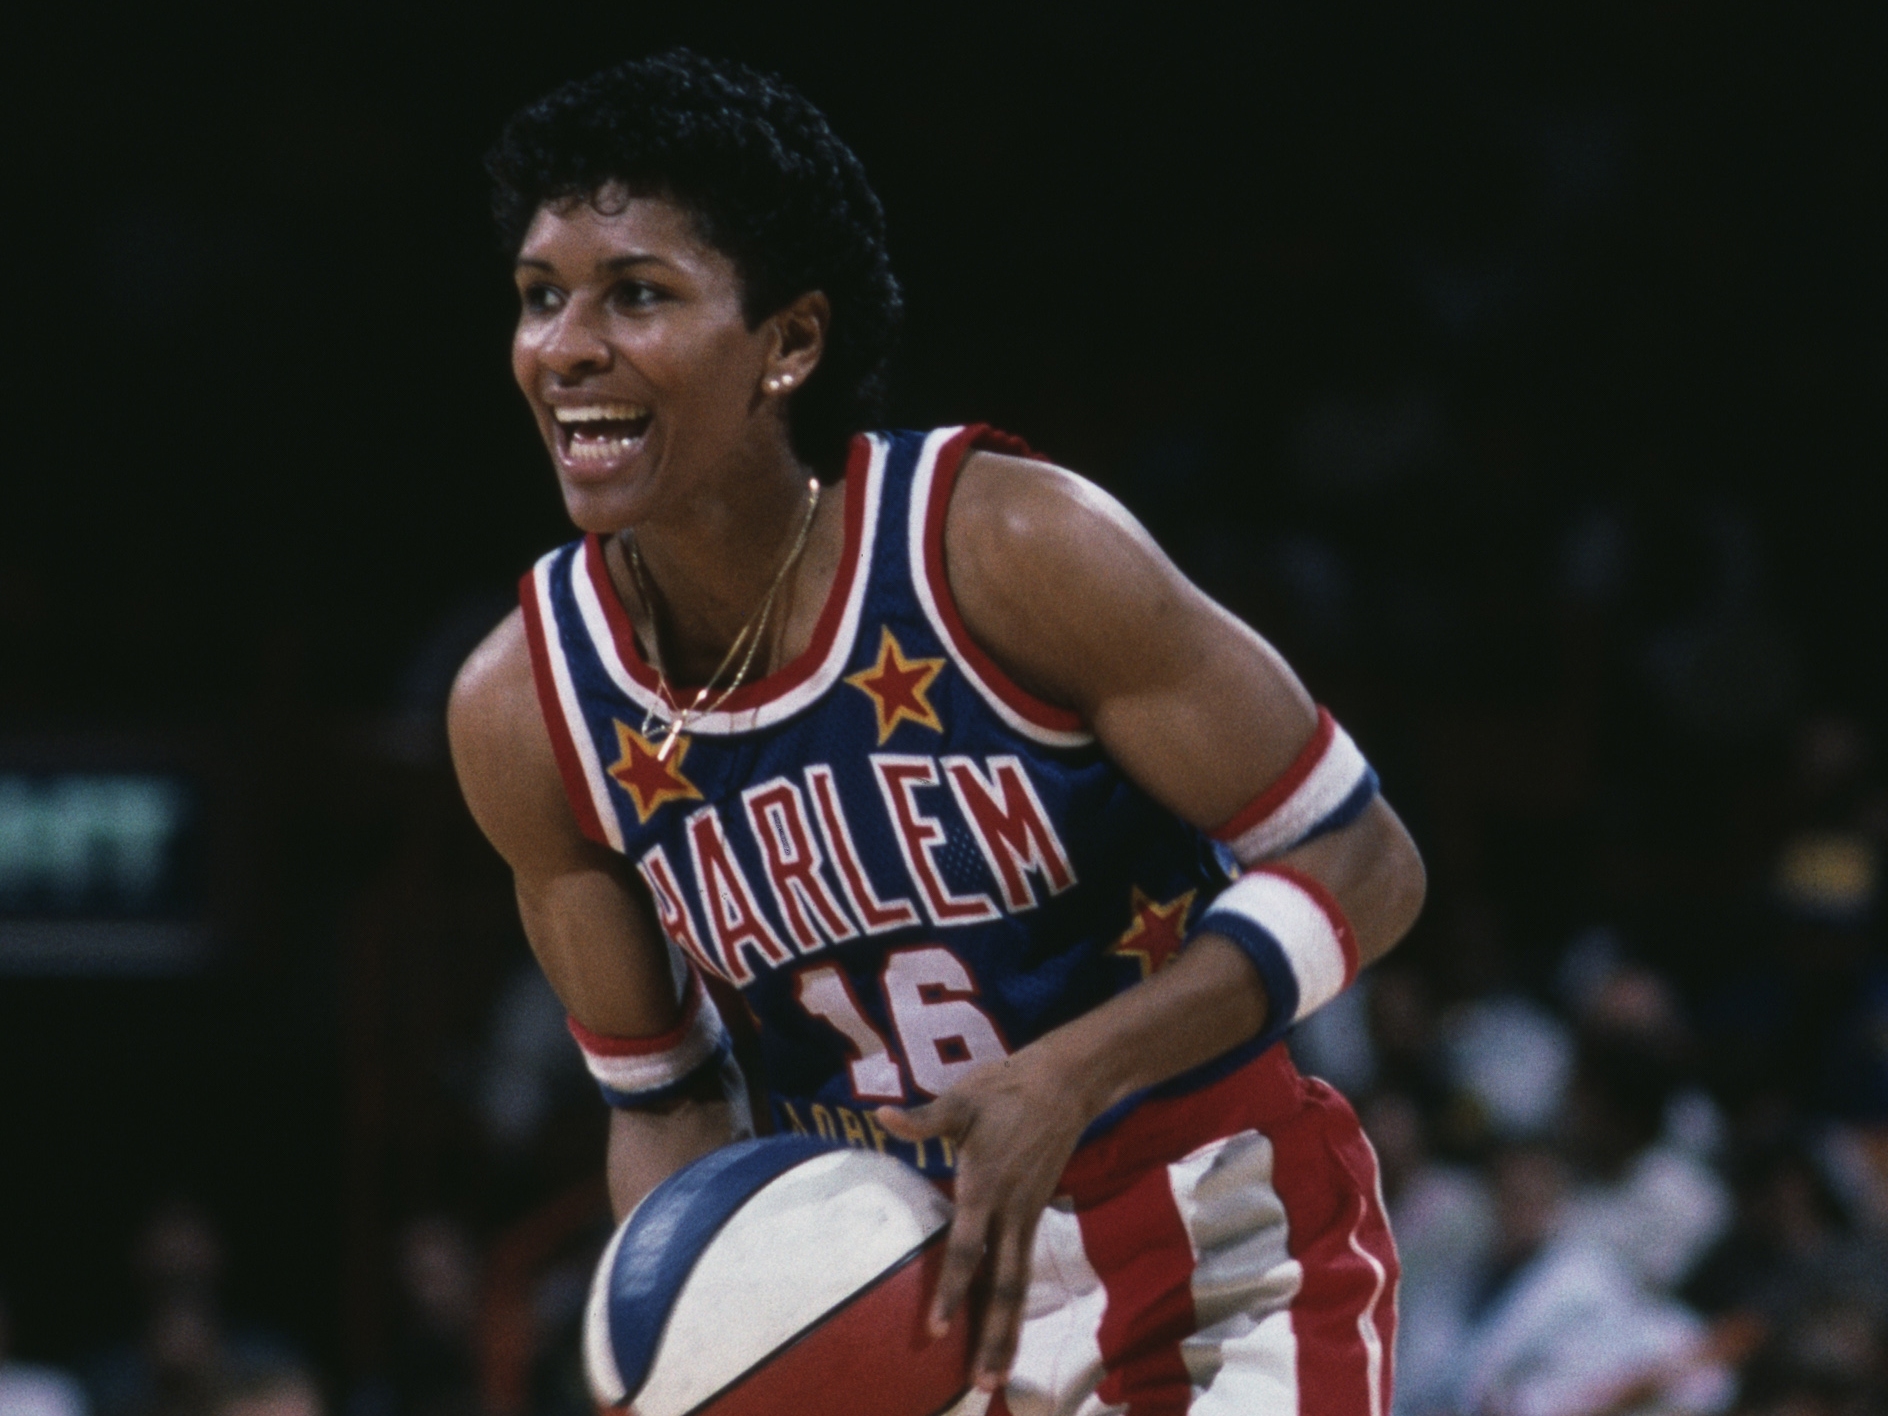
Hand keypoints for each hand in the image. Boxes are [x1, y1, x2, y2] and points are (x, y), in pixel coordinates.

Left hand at [876, 1049, 1097, 1392]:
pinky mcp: (1034, 1216)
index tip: (935, 1328)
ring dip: (1007, 1333)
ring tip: (996, 1378)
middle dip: (991, 1336)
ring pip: (1018, 1286)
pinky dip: (1014, 1307)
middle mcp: (1011, 1211)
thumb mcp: (962, 1099)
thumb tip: (881, 1118)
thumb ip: (923, 1118)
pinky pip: (1023, 1270)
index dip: (951, 1289)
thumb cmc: (1005, 1090)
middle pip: (1002, 1286)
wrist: (1065, 1085)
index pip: (967, 1249)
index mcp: (986, 1186)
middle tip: (981, 1384)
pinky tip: (1004, 1334)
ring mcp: (1027, 1216)